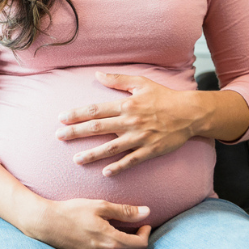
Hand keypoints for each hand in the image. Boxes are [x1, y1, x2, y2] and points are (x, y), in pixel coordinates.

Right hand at [24, 198, 151, 248]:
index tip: (144, 224)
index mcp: (111, 240)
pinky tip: (114, 245)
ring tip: (127, 237)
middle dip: (141, 243)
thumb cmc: (72, 212)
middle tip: (137, 229)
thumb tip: (146, 212)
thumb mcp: (99, 206)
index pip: (141, 245)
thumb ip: (124, 211)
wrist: (48, 224)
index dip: (146, 234)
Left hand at [57, 71, 205, 176]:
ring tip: (76, 160)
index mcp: (126, 105)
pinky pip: (131, 161)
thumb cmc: (164, 97)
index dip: (77, 114)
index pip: (95, 110)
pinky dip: (118, 167)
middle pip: (97, 128)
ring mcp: (139, 137)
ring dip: (92, 154)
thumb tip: (97, 75)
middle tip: (59, 137)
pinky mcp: (150, 150)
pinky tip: (105, 173)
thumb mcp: (141, 83)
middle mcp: (130, 122)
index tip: (61, 118)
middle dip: (76, 133)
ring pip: (111, 148)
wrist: (190, 113)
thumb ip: (118, 79)